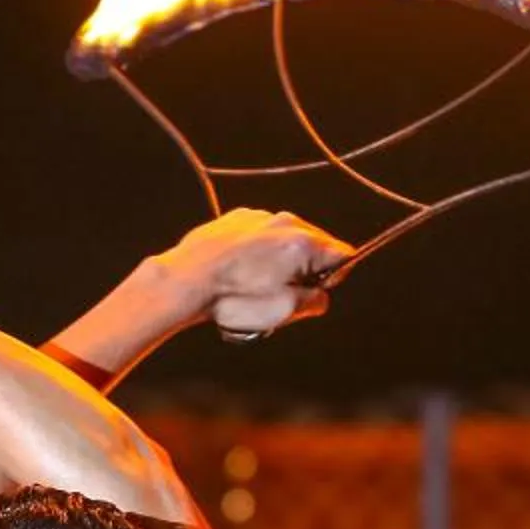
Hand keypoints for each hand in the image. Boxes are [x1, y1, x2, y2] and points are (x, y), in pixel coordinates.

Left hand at [150, 208, 351, 339]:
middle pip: (315, 246)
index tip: (312, 292)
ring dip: (279, 262)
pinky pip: (260, 236)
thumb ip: (315, 301)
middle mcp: (286, 221)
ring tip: (253, 285)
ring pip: (286, 241)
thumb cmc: (235, 298)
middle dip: (305, 271)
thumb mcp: (285, 311)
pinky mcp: (237, 218)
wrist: (187, 280)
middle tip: (280, 295)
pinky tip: (238, 272)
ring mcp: (260, 217)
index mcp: (304, 243)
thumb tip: (321, 295)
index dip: (333, 279)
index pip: (343, 256)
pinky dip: (256, 253)